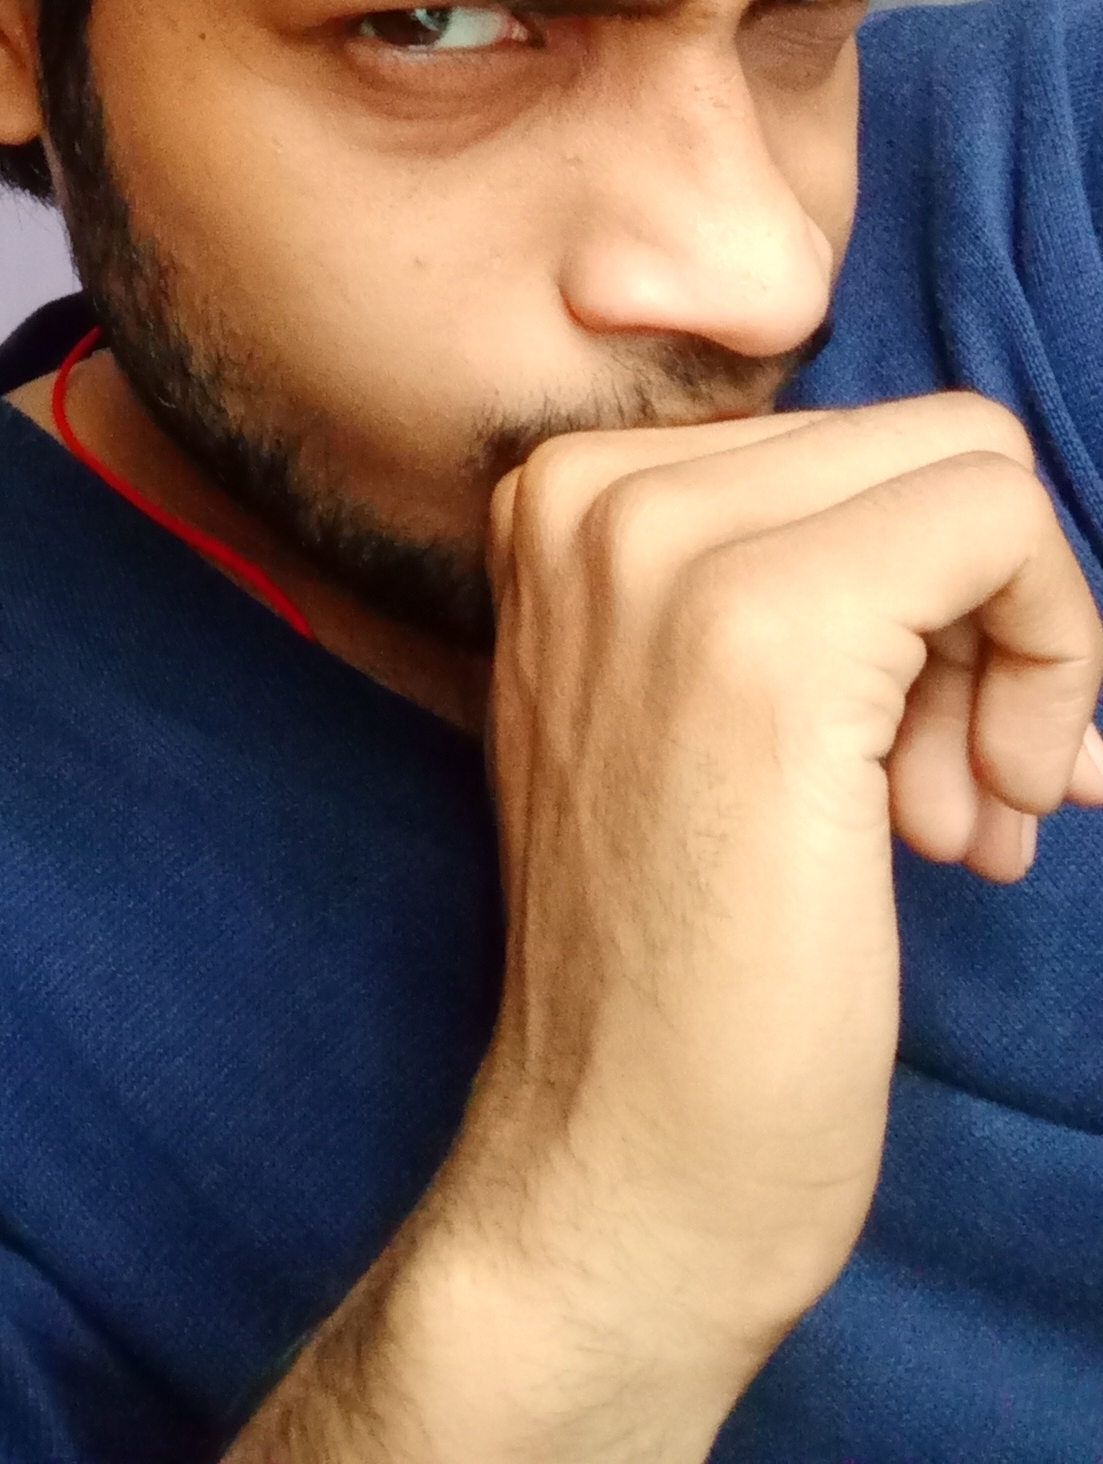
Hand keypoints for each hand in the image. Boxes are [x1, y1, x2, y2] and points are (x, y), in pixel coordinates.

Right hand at [444, 392, 1102, 1396]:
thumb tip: (984, 513)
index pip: (853, 440)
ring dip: (1021, 658)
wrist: (615, 1170)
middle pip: (930, 445)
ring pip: (979, 478)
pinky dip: (1048, 673)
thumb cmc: (679, 965)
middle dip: (991, 621)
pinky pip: (1000, 530)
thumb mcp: (680, 698)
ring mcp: (669, 553)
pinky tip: (970, 830)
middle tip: (956, 793)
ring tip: (953, 823)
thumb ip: (785, 571)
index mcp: (560, 493)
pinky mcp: (770, 636)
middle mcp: (591, 492)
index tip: (925, 743)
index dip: (932, 595)